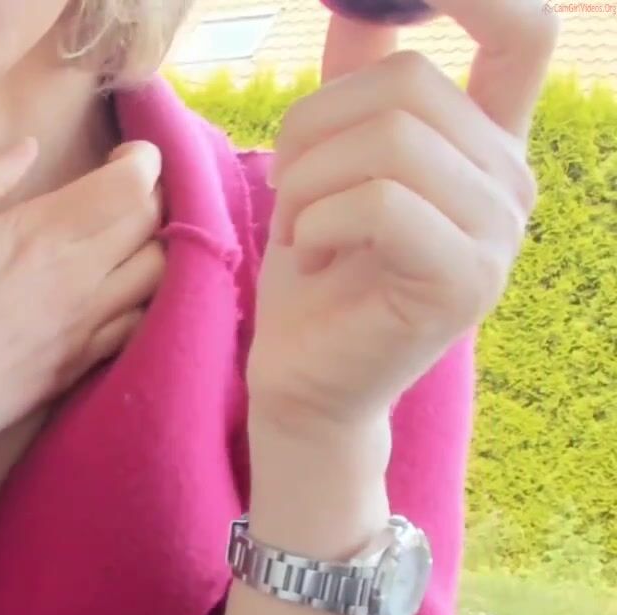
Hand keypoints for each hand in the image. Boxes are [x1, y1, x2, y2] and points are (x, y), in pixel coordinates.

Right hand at [0, 137, 164, 490]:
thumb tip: (27, 147)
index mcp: (42, 232)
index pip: (130, 184)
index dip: (142, 159)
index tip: (122, 156)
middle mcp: (80, 273)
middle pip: (153, 220)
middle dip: (150, 194)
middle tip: (125, 193)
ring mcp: (89, 321)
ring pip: (161, 270)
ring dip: (156, 245)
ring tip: (130, 240)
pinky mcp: (86, 360)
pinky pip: (143, 320)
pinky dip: (145, 297)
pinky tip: (122, 291)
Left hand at [249, 0, 556, 439]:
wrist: (302, 379)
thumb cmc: (314, 268)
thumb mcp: (326, 159)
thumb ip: (353, 82)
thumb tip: (360, 0)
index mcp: (486, 142)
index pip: (524, 35)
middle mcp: (510, 180)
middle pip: (411, 80)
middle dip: (315, 122)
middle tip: (288, 183)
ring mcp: (498, 233)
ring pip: (389, 140)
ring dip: (308, 179)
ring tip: (300, 226)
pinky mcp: (464, 280)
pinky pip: (379, 203)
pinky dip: (318, 223)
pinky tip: (311, 256)